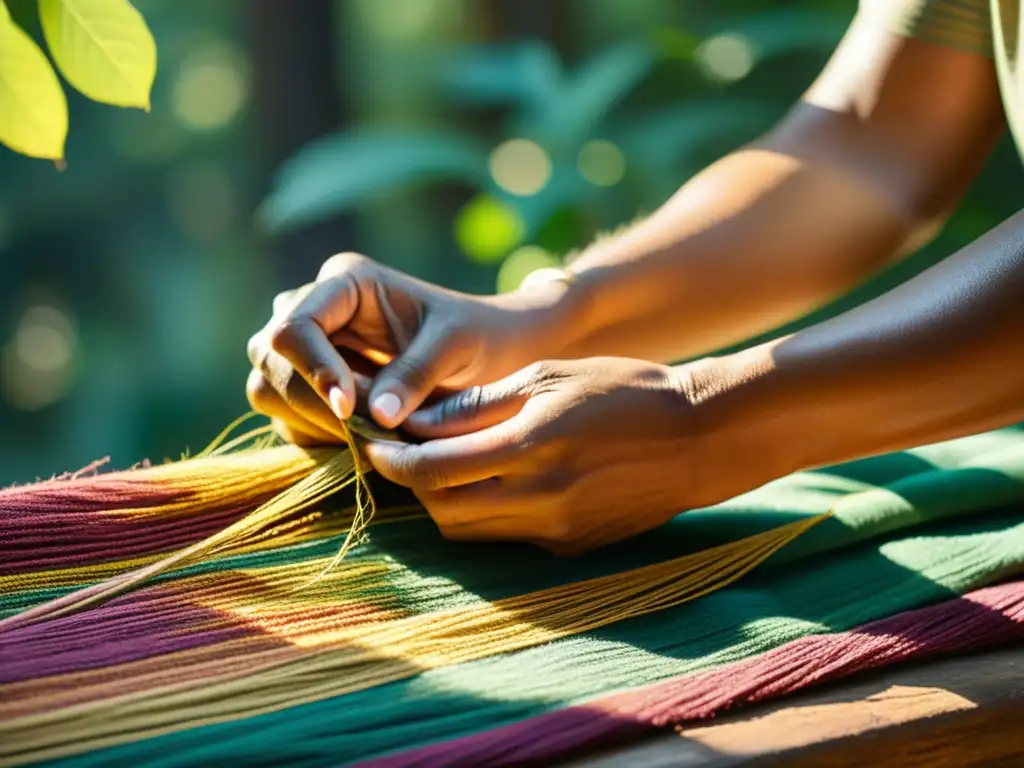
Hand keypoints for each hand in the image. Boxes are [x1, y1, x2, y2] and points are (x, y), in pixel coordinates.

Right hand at [246, 252, 576, 444]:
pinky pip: (288, 418)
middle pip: (269, 359)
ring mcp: (307, 348)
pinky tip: (365, 441)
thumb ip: (418, 374)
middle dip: (311, 402)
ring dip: (311, 423)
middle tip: (366, 433)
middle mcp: (316, 308)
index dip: (314, 370)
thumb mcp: (458, 346)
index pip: (295, 325)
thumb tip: (376, 417)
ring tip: (373, 436)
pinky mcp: (309, 386)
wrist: (492, 356)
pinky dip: (318, 437)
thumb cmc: (479, 338)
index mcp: (345, 282)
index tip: (351, 411)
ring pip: (267, 390)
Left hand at [363, 357, 722, 554]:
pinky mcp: (572, 547)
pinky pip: (509, 536)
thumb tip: (420, 421)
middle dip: (412, 485)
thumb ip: (479, 403)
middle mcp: (539, 500)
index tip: (374, 443)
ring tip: (442, 468)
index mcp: (529, 449)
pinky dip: (487, 513)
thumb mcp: (549, 376)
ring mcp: (557, 530)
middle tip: (402, 455)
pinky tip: (495, 482)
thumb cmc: (624, 390)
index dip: (392, 460)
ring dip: (445, 503)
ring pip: (471, 532)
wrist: (699, 438)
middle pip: (443, 511)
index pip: (432, 470)